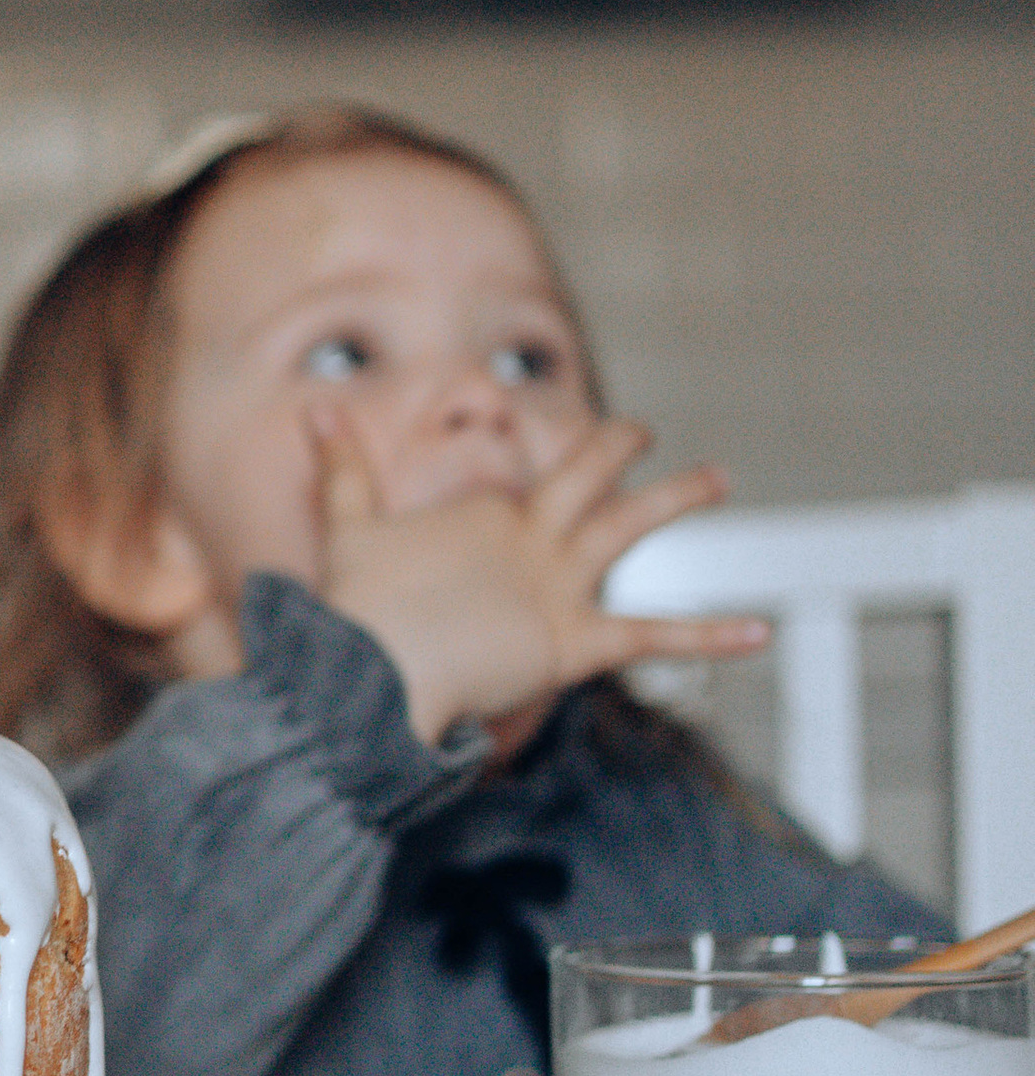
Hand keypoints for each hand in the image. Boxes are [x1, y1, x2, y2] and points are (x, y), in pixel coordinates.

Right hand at [314, 412, 768, 748]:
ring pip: (631, 526)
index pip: (524, 491)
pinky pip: (656, 637)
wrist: (373, 668)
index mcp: (485, 510)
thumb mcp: (348, 527)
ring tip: (720, 476)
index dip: (533, 488)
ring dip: (678, 496)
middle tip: (644, 432)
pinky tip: (760, 633)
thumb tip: (315, 406)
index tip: (548, 477)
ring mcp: (560, 583)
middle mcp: (532, 534)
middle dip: (619, 448)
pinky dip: (711, 635)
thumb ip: (343, 470)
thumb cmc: (359, 607)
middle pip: (588, 474)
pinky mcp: (580, 639)